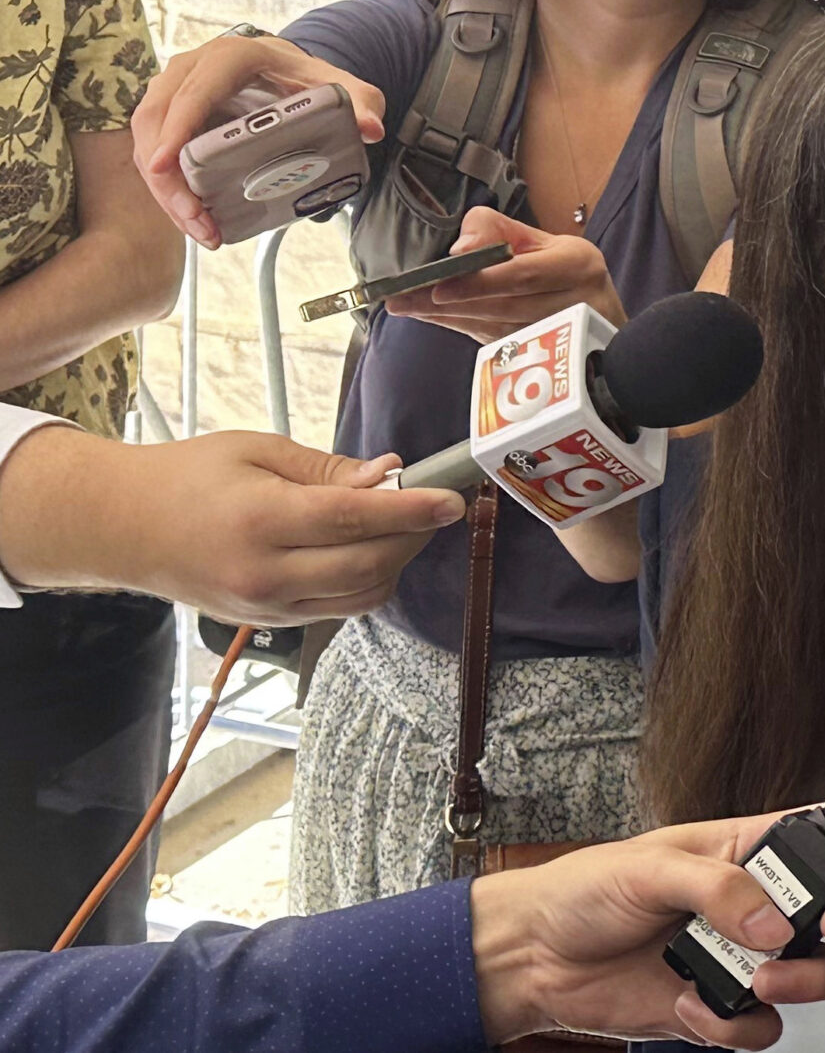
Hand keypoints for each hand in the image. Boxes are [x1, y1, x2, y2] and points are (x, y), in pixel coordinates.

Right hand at [0, 426, 458, 622]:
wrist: (122, 527)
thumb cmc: (188, 476)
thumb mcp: (258, 450)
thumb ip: (328, 469)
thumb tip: (390, 475)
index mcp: (261, 520)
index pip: (354, 519)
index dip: (411, 510)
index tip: (451, 499)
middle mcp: (265, 573)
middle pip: (368, 565)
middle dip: (413, 536)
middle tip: (431, 504)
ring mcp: (266, 607)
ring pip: (361, 596)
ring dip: (395, 562)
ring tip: (398, 524)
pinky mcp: (268, 623)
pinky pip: (338, 610)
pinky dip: (366, 582)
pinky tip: (366, 549)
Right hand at [130, 34, 386, 248]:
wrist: (286, 70)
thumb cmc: (307, 78)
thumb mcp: (339, 86)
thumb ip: (361, 101)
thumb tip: (370, 128)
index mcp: (230, 57)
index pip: (195, 92)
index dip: (176, 129)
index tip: (165, 167)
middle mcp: (191, 69)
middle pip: (158, 121)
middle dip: (169, 177)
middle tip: (197, 219)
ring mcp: (173, 92)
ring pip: (147, 141)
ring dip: (166, 191)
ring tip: (201, 230)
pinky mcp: (169, 116)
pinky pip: (155, 153)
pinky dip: (170, 189)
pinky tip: (195, 219)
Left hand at [383, 206, 626, 344]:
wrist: (601, 317)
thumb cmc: (563, 271)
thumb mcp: (538, 239)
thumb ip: (495, 229)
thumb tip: (460, 248)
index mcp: (577, 265)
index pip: (522, 275)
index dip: (479, 283)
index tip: (437, 287)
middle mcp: (578, 302)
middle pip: (506, 306)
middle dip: (450, 304)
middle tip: (403, 300)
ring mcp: (568, 337)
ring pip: (501, 330)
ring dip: (451, 320)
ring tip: (409, 308)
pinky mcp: (551, 359)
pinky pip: (501, 345)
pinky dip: (464, 331)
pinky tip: (436, 321)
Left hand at [469, 811, 824, 1046]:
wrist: (535, 960)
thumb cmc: (587, 891)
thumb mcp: (652, 867)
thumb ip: (720, 888)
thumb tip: (773, 924)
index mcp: (757, 849)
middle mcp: (766, 903)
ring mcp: (750, 958)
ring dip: (807, 979)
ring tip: (758, 978)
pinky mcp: (726, 1008)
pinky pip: (765, 1028)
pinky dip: (737, 1025)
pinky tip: (691, 1002)